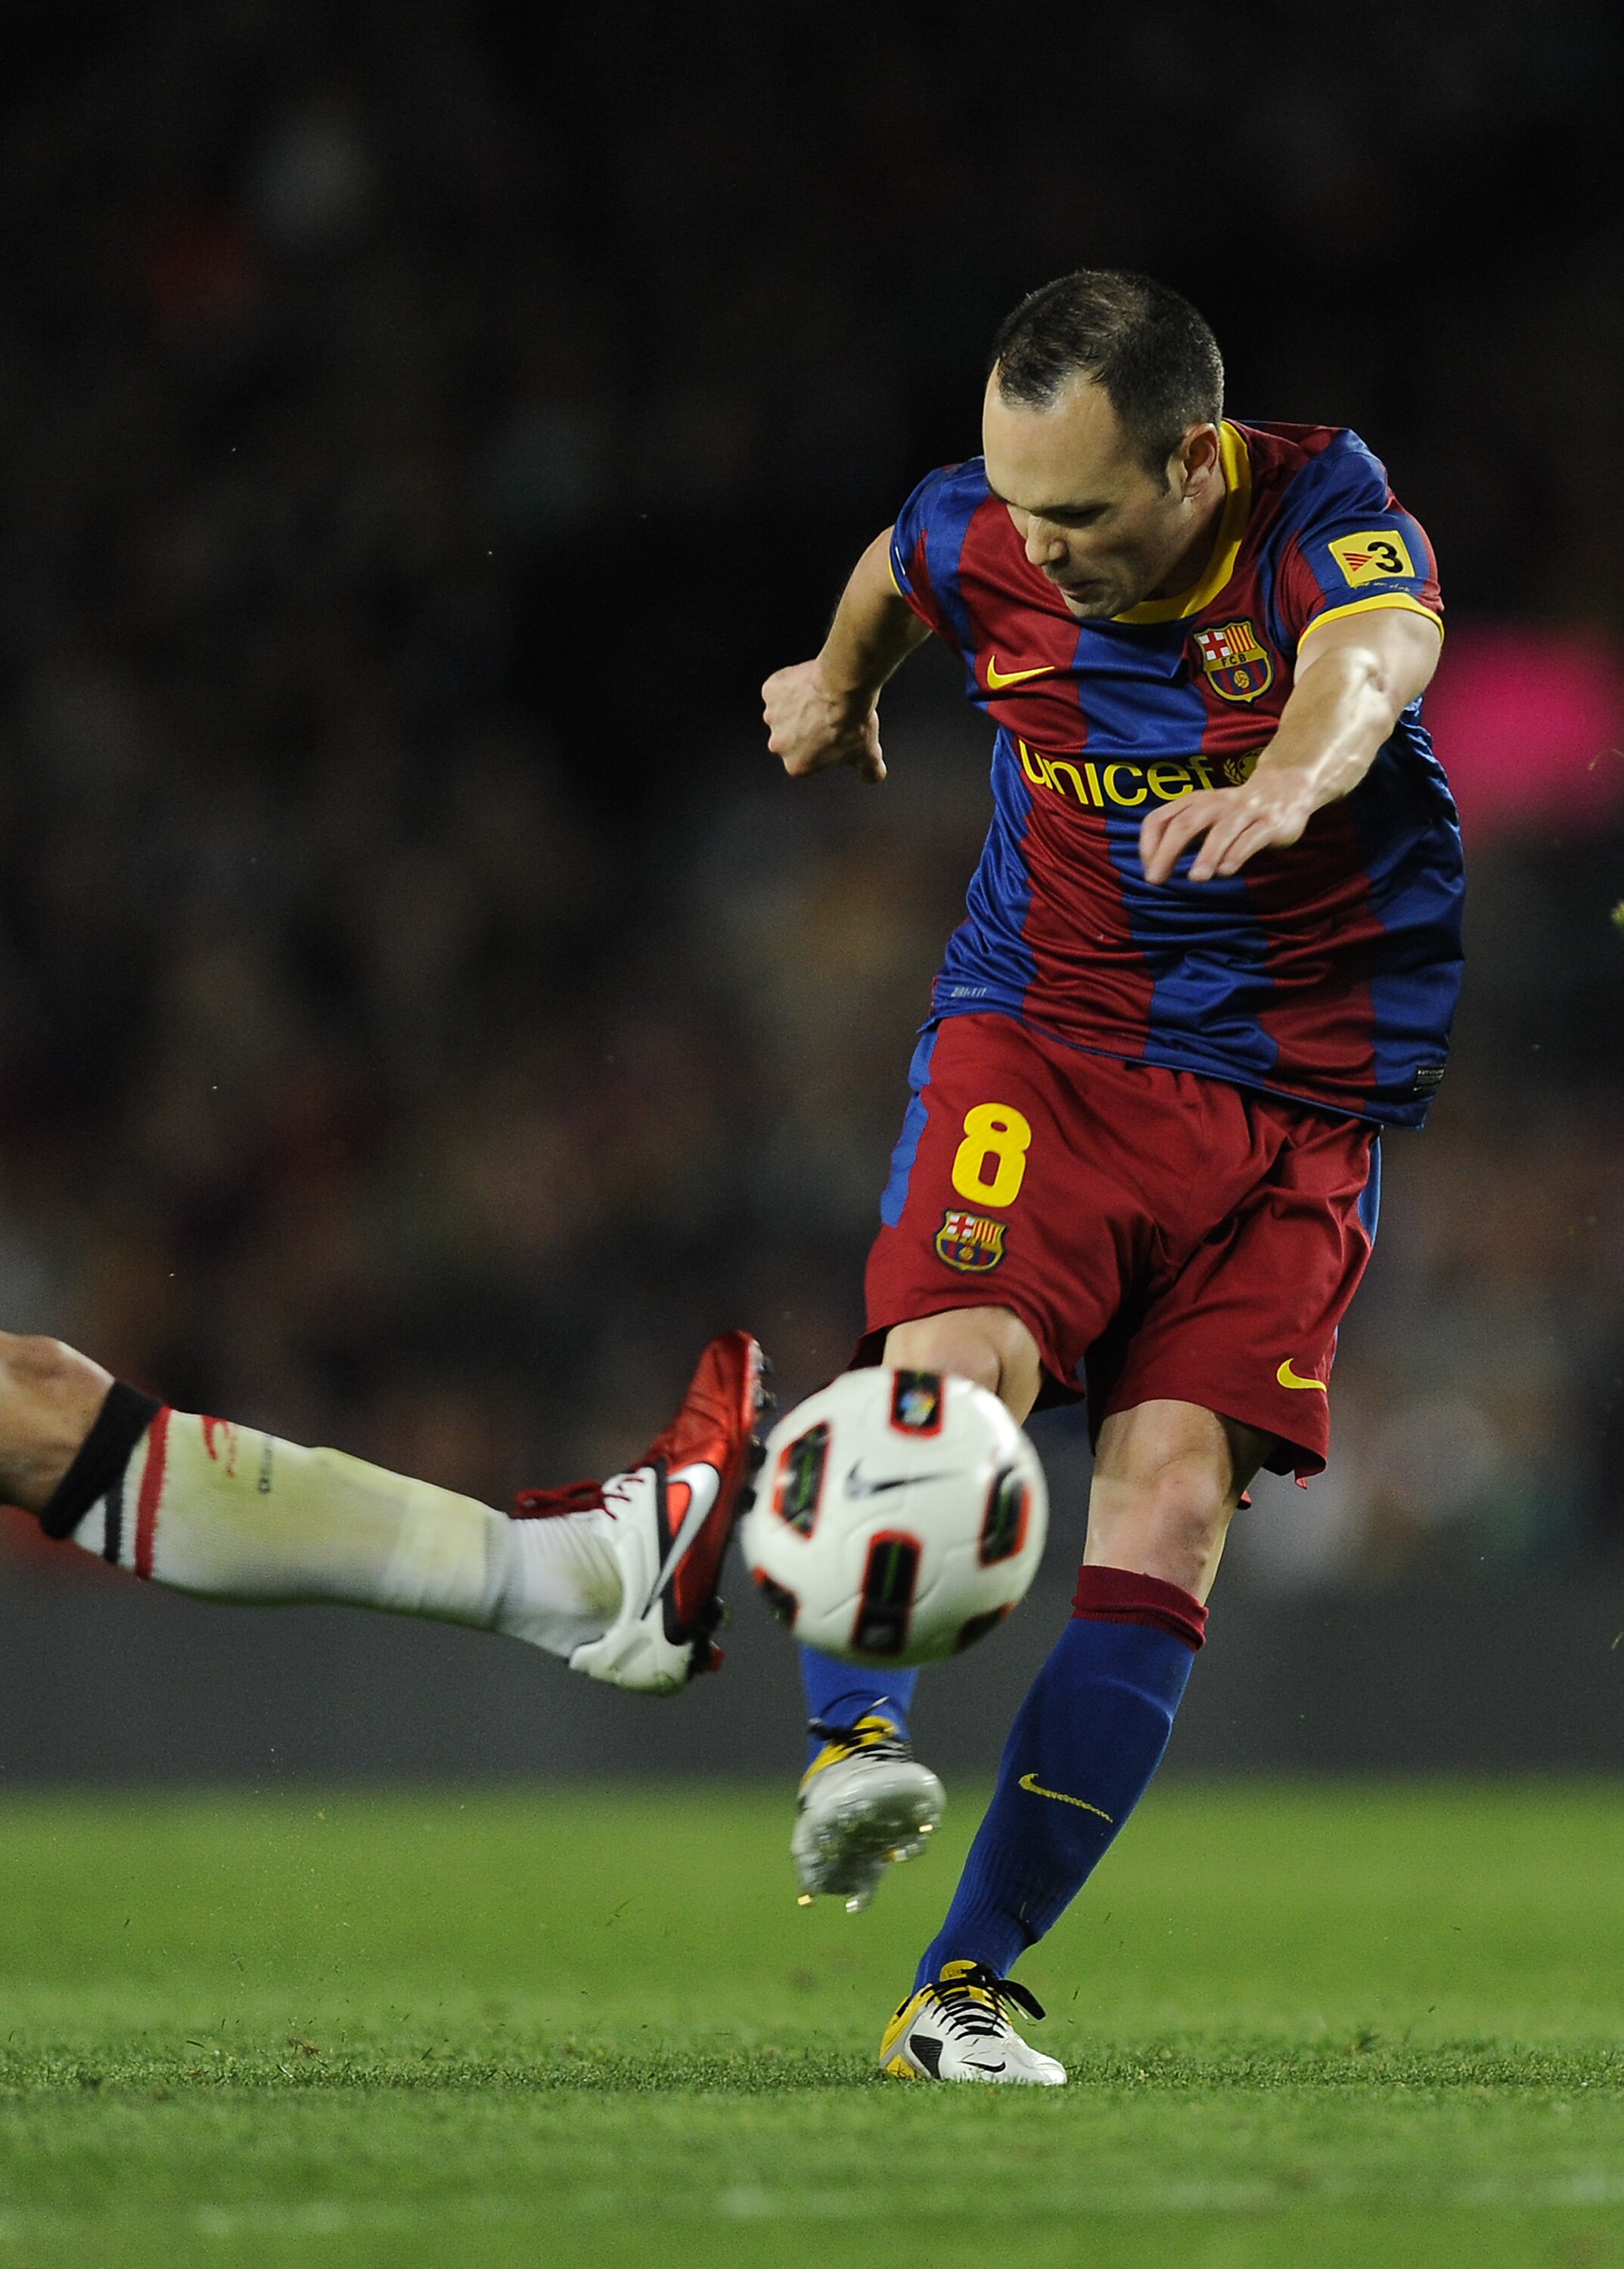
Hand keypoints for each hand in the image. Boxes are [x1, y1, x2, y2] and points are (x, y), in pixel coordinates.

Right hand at [762, 659, 885, 784]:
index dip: (822, 744)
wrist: (844, 686)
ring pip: (783, 712)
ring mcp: (772, 717)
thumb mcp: (868, 753)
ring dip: (797, 706)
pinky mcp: (771, 692)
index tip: (833, 733)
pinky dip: (791, 685)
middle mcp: (779, 745)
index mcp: (797, 765)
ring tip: (820, 698)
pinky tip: (809, 683)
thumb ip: (870, 771)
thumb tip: (873, 777)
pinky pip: (779, 689)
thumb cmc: (852, 721)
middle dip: (805, 727)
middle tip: (827, 715)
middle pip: (791, 737)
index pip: (807, 757)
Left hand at [1138, 768, 1316, 884]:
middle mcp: (1218, 803)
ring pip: (1222, 831)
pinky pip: (1251, 838)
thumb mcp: (1206, 813)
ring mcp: (1246, 811)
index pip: (1161, 818)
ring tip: (1196, 878)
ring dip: (1207, 854)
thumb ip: (1182, 831)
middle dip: (1168, 851)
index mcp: (1196, 801)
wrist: (1286, 787)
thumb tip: (1154, 865)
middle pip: (1187, 823)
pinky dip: (1237, 854)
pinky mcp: (1271, 823)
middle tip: (1156, 879)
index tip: (1148, 870)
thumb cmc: (1236, 810)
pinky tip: (1226, 871)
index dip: (1149, 844)